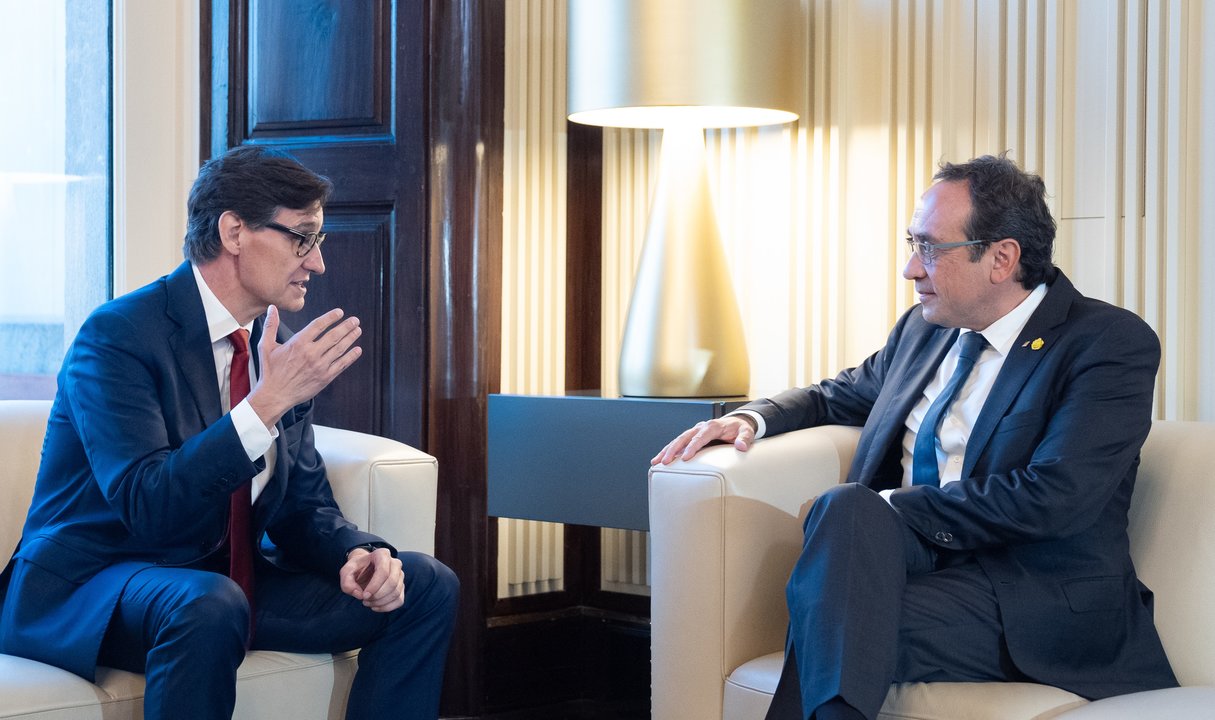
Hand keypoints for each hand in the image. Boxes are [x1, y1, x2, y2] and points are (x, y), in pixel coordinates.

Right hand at [247, 305, 362, 426]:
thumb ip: (270, 325)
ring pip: (339, 349)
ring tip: (358, 330)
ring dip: (351, 338)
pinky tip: (358, 350)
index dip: (331, 317)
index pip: (318, 325)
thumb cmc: (270, 371)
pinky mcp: (325, 378)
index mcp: (298, 343)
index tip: (340, 312)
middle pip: (333, 336)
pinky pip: (341, 364)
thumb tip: (271, 308)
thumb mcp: (265, 346)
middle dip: (346, 326)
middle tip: (355, 320)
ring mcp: (320, 366)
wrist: (274, 396)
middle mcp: (311, 353)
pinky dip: (351, 356)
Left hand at [339, 547, 404, 612]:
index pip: (383, 571)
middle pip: (392, 583)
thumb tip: (359, 594)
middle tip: (365, 600)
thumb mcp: (346, 572)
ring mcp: (400, 575)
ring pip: (396, 593)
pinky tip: (375, 607)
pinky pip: (399, 600)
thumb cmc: (357, 570)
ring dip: (380, 602)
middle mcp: (395, 563)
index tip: (364, 596)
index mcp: (382, 555)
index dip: (374, 586)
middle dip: (377, 596)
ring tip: (368, 603)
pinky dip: (387, 607)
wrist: (364, 570)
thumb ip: (347, 581)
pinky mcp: (401, 586)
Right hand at [650, 414, 756, 464]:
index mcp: (713, 426)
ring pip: (678, 440)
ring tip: (656, 462)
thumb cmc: (740, 428)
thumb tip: (741, 446)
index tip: (685, 458)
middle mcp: (701, 427)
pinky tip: (660, 459)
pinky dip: (669, 450)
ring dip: (667, 450)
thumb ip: (745, 438)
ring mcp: (695, 431)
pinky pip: (678, 443)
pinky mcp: (692, 437)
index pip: (700, 437)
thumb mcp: (747, 431)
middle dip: (673, 449)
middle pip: (684, 437)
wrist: (737, 423)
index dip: (692, 447)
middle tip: (665, 461)